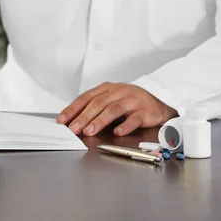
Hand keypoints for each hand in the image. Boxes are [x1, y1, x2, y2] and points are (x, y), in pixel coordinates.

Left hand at [56, 83, 176, 136]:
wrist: (158, 99)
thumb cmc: (129, 101)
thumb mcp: (110, 100)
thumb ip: (93, 108)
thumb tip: (72, 121)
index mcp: (106, 88)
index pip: (85, 98)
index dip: (73, 109)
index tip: (62, 120)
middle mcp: (117, 92)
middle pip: (98, 103)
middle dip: (84, 117)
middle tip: (74, 128)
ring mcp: (131, 100)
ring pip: (113, 109)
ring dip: (100, 121)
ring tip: (89, 131)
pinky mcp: (144, 111)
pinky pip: (133, 119)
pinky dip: (125, 126)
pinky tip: (117, 132)